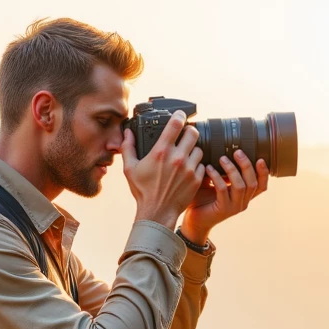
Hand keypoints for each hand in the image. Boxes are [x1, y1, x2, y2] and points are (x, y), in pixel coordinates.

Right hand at [121, 111, 204, 229]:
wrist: (157, 213)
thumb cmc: (143, 192)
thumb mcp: (129, 169)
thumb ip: (128, 148)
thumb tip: (127, 133)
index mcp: (161, 152)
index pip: (176, 124)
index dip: (179, 115)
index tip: (180, 115)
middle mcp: (177, 158)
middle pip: (193, 132)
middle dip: (189, 131)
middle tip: (185, 135)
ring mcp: (188, 169)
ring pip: (199, 149)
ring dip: (193, 149)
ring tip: (186, 155)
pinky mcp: (196, 179)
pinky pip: (201, 165)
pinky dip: (196, 165)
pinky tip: (188, 169)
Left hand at [179, 150, 268, 246]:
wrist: (193, 219)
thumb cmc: (203, 198)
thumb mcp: (216, 182)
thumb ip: (223, 171)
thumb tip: (222, 147)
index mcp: (244, 196)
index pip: (261, 186)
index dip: (264, 172)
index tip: (260, 158)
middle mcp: (243, 202)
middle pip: (253, 183)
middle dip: (246, 165)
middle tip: (237, 151)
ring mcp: (234, 207)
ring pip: (240, 186)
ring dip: (232, 170)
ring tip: (222, 158)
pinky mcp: (223, 210)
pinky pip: (223, 190)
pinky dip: (217, 177)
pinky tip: (209, 168)